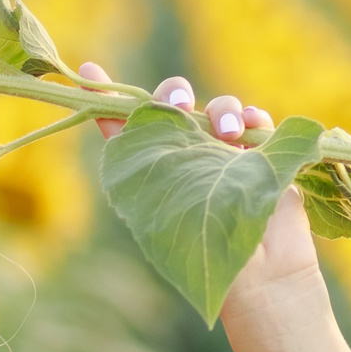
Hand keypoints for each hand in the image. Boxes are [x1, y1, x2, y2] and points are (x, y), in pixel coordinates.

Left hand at [79, 63, 316, 320]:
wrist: (257, 278)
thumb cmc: (203, 252)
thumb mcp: (157, 202)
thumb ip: (137, 158)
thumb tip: (104, 114)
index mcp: (156, 168)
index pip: (125, 126)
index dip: (105, 97)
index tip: (87, 73)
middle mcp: (187, 155)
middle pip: (174, 104)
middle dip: (174, 94)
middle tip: (181, 106)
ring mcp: (226, 153)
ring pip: (218, 107)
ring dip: (221, 109)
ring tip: (228, 134)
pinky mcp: (263, 155)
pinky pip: (258, 120)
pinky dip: (255, 115)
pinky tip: (254, 125)